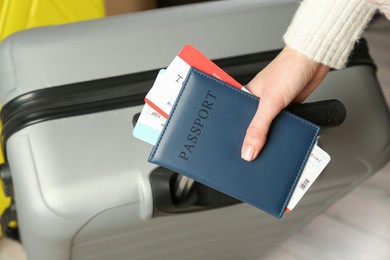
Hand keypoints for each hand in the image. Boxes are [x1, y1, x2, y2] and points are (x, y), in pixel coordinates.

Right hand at [241, 46, 329, 160]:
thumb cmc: (288, 69)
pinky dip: (280, 134)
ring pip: (266, 130)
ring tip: (266, 151)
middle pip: (250, 128)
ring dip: (268, 139)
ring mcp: (271, 107)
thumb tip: (248, 151)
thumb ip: (258, 128)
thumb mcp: (269, 103)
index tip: (233, 154)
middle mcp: (256, 103)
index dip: (233, 138)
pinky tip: (281, 141)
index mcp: (245, 97)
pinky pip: (279, 127)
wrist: (312, 61)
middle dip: (252, 141)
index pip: (234, 122)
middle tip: (251, 157)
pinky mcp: (285, 110)